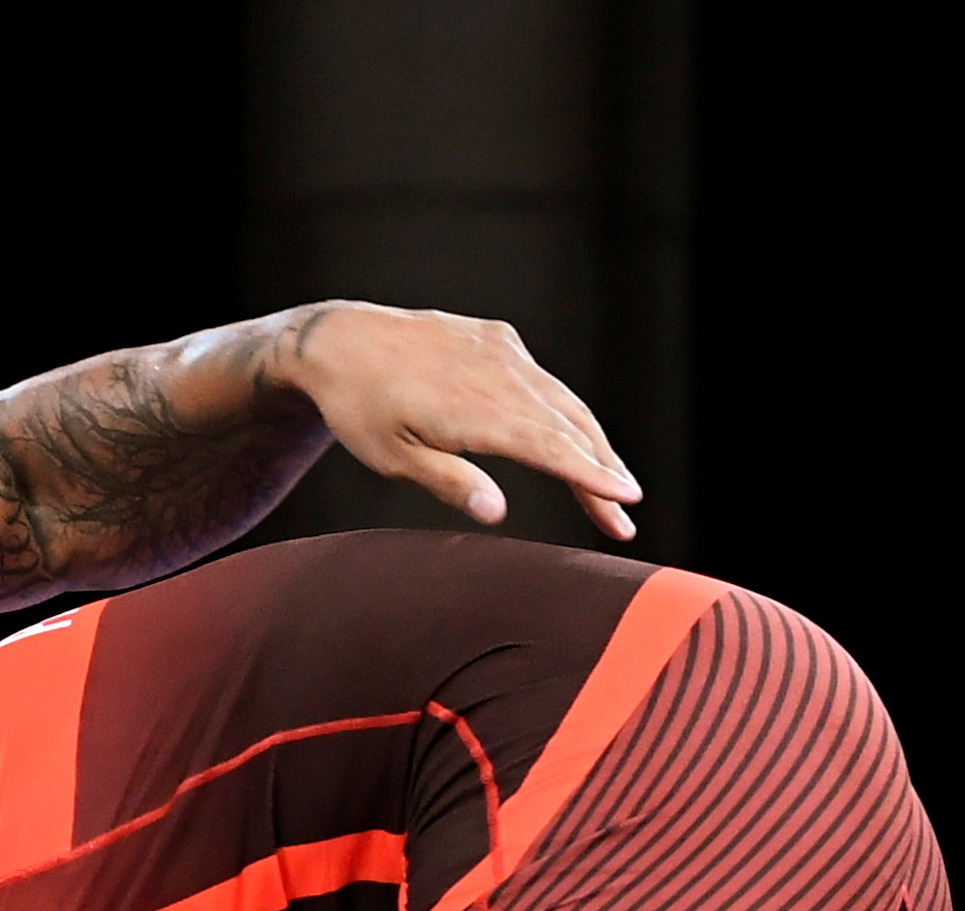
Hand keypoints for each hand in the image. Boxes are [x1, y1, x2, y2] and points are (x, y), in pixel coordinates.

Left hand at [271, 304, 641, 540]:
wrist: (339, 341)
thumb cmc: (359, 408)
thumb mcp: (390, 457)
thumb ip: (447, 481)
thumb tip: (495, 512)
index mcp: (474, 409)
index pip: (549, 447)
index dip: (590, 475)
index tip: (625, 498)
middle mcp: (498, 374)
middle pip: (568, 429)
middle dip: (601, 474)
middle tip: (625, 517)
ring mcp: (501, 351)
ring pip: (563, 402)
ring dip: (591, 444)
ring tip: (613, 484)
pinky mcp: (497, 339)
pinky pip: (543, 380)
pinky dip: (565, 411)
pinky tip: (576, 439)